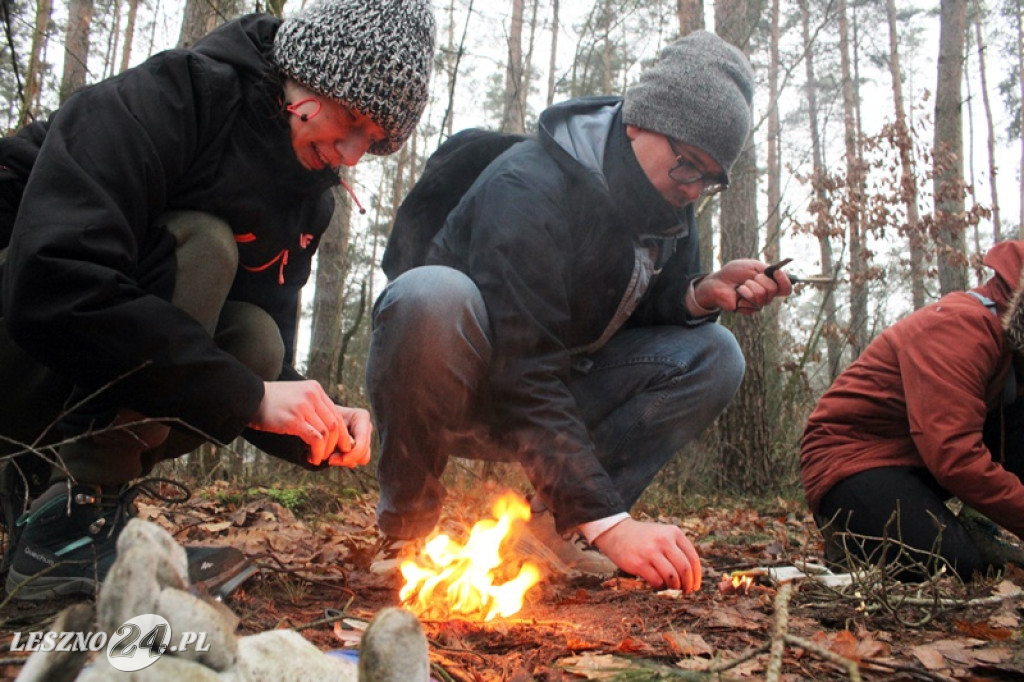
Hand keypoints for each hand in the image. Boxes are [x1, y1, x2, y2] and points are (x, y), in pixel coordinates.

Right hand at [250, 380, 369, 465]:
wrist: (248, 398)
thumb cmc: (271, 402)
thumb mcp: (297, 396)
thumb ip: (312, 406)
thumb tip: (327, 429)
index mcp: (315, 389)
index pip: (337, 414)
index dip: (341, 433)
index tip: (339, 446)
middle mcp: (312, 395)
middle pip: (335, 424)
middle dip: (336, 443)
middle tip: (331, 456)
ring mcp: (303, 407)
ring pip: (326, 433)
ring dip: (325, 450)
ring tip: (318, 458)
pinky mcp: (293, 420)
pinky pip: (315, 439)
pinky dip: (317, 452)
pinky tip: (312, 458)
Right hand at [593, 518, 701, 592]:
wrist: (616, 532)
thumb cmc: (644, 538)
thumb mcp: (663, 534)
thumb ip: (678, 550)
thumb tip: (693, 576)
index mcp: (673, 532)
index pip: (693, 558)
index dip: (697, 576)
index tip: (696, 585)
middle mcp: (664, 540)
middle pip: (685, 569)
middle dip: (688, 584)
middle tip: (686, 591)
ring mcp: (651, 552)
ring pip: (672, 577)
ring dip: (674, 586)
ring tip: (671, 587)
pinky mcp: (639, 563)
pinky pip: (657, 581)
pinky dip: (660, 586)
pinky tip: (657, 584)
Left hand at [690, 259, 792, 314]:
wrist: (718, 281)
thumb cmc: (735, 273)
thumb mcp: (753, 265)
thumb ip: (767, 269)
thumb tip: (780, 272)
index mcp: (769, 285)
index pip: (785, 289)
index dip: (785, 281)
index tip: (777, 272)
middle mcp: (766, 296)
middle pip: (774, 290)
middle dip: (761, 279)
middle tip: (750, 277)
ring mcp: (758, 304)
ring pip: (762, 294)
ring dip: (750, 284)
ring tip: (742, 284)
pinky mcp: (748, 310)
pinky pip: (751, 299)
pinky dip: (743, 291)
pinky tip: (737, 291)